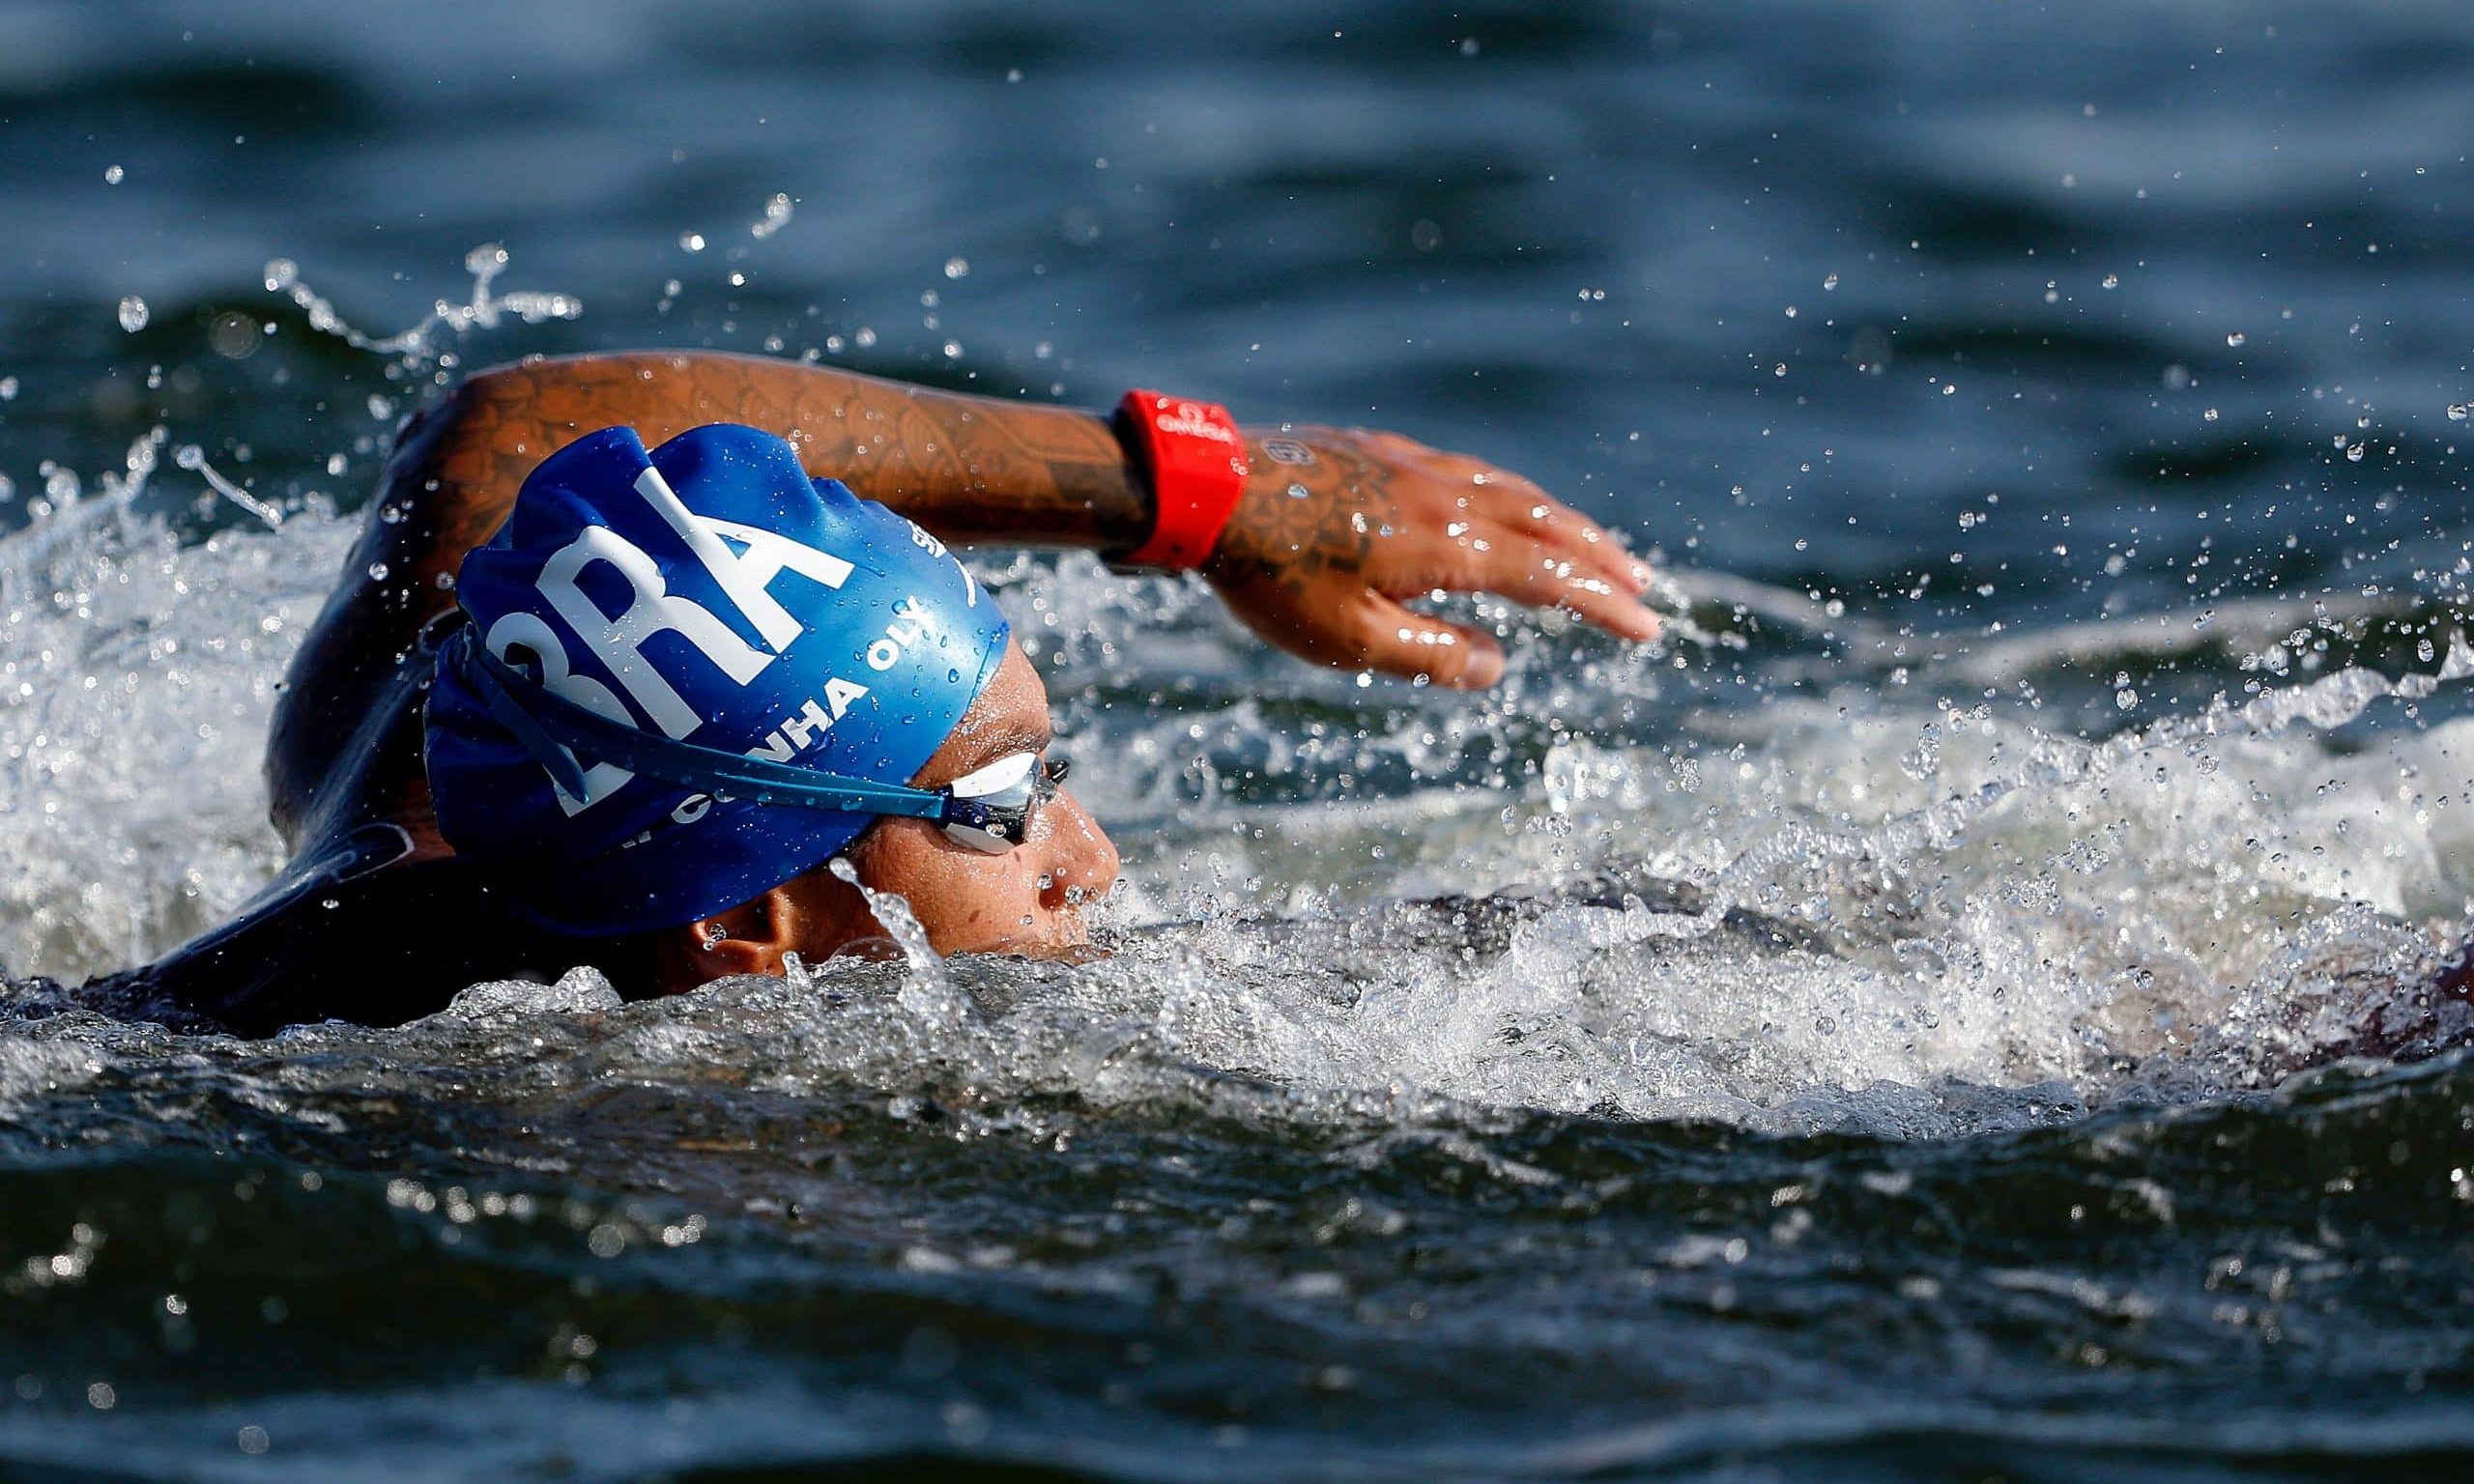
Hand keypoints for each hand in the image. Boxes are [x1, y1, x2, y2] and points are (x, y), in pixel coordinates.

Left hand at [1201, 426, 1659, 687]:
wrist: (1207, 491)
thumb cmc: (1272, 578)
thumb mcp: (1351, 640)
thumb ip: (1432, 654)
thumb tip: (1499, 665)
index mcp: (1447, 544)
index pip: (1548, 578)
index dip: (1601, 604)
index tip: (1647, 627)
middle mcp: (1444, 493)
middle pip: (1544, 523)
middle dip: (1599, 557)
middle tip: (1642, 583)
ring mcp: (1412, 462)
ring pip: (1508, 488)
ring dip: (1559, 519)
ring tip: (1588, 542)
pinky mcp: (1379, 447)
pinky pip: (1466, 467)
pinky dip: (1506, 491)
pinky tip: (1499, 500)